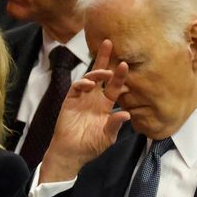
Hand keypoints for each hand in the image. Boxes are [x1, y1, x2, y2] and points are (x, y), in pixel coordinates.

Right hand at [40, 40, 130, 183]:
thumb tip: (126, 114)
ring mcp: (82, 98)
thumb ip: (115, 124)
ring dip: (97, 72)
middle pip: (101, 74)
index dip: (120, 76)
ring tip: (105, 71)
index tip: (125, 64)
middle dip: (105, 58)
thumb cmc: (90, 146)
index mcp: (105, 105)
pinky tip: (89, 84)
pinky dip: (82, 83)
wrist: (71, 153)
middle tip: (110, 42)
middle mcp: (94, 98)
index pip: (114, 86)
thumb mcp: (107, 136)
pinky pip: (76, 87)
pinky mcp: (70, 101)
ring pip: (89, 77)